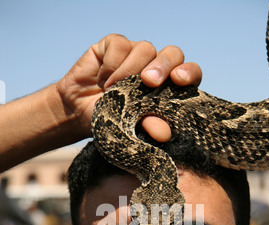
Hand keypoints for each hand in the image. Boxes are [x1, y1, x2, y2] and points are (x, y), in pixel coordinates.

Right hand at [56, 34, 201, 139]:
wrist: (78, 113)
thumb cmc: (110, 120)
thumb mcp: (130, 129)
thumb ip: (148, 126)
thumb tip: (165, 133)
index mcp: (168, 87)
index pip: (189, 73)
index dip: (189, 72)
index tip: (180, 80)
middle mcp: (156, 66)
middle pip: (172, 54)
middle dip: (163, 66)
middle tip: (149, 81)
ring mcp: (136, 53)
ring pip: (145, 49)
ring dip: (128, 72)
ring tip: (112, 91)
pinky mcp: (114, 45)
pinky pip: (120, 45)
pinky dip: (110, 66)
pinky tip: (102, 80)